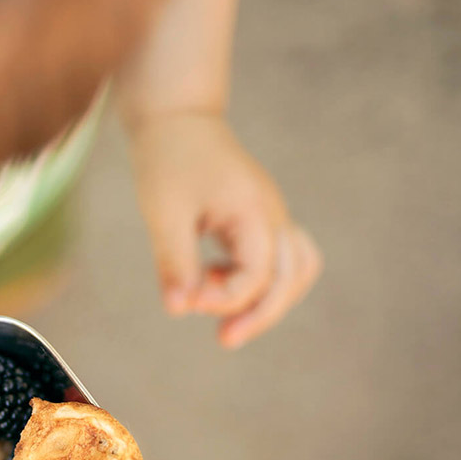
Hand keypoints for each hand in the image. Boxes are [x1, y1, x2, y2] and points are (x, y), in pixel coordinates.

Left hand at [127, 111, 321, 347]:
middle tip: (224, 340)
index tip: (188, 299)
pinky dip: (260, 281)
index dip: (226, 298)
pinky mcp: (261, 218)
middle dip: (261, 314)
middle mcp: (272, 214)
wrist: (177, 119)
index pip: (259, 274)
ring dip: (269, 300)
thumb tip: (180, 309)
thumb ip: (175, 262)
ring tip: (229, 320)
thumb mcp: (164, 213)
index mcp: (253, 211)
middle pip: (292, 277)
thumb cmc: (168, 160)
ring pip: (296, 269)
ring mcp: (271, 215)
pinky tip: (218, 284)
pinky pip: (280, 259)